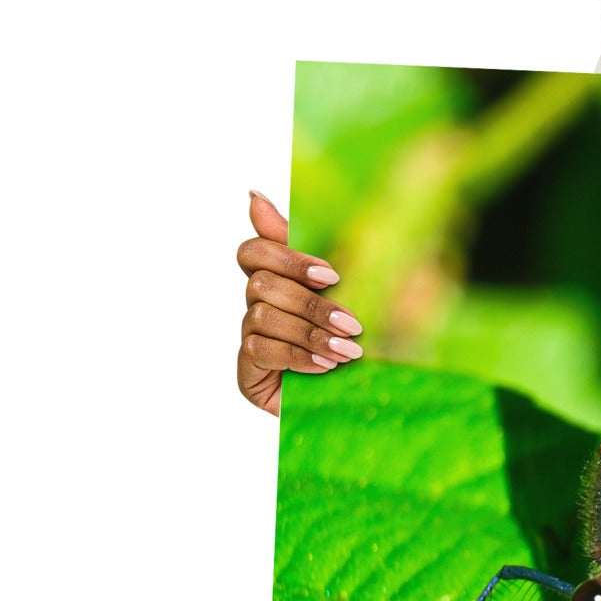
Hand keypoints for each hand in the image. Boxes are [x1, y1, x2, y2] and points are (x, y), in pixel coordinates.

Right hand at [236, 189, 363, 415]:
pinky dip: (298, 356)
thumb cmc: (348, 346)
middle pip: (261, 283)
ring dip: (311, 333)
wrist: (352, 406)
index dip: (287, 257)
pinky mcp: (246, 372)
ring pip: (263, 316)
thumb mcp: (342, 297)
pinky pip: (261, 350)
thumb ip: (307, 255)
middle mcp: (255, 308)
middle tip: (353, 324)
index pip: (253, 251)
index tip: (332, 275)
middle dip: (311, 303)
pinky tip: (326, 367)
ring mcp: (248, 340)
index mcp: (277, 283)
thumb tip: (253, 194)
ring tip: (348, 352)